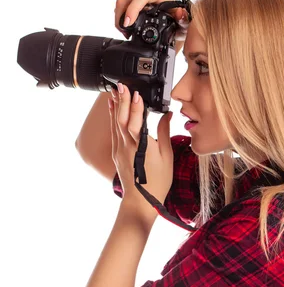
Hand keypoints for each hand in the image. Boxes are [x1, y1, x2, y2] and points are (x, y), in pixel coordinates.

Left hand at [109, 84, 173, 216]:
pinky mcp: (117, 153)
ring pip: (116, 124)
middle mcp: (128, 147)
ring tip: (114, 91)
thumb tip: (167, 115)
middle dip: (122, 101)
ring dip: (116, 106)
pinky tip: (113, 109)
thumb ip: (165, 133)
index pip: (137, 123)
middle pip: (123, 119)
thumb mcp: (167, 157)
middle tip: (121, 85)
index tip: (137, 93)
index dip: (136, 107)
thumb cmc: (157, 182)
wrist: (141, 200)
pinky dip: (113, 118)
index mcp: (143, 147)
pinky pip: (114, 132)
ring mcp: (120, 150)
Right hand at [114, 0, 188, 39]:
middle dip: (122, 17)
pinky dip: (121, 18)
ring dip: (120, 18)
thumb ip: (184, 19)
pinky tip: (126, 29)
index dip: (132, 9)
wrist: (178, 23)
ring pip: (122, 3)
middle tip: (125, 33)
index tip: (128, 23)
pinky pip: (123, 6)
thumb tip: (180, 13)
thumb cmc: (181, 22)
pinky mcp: (135, 2)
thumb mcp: (184, 24)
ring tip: (125, 33)